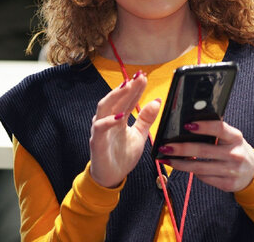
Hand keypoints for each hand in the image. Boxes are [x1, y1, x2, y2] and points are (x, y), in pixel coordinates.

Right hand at [87, 72, 160, 188]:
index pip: (127, 99)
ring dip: (116, 96)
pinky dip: (109, 121)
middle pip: (115, 98)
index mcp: (118, 117)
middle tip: (138, 77)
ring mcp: (101, 129)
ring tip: (127, 87)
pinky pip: (100, 127)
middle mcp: (108, 119)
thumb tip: (157, 101)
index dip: (135, 88)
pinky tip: (120, 116)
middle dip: (127, 87)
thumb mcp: (140, 136)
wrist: (112, 177)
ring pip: (104, 107)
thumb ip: (146, 119)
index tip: (144, 77)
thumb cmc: (123, 155)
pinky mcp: (97, 141)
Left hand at [154, 119, 253, 191]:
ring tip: (166, 158)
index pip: (219, 128)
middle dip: (181, 148)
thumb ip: (216, 130)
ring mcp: (232, 171)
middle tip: (165, 146)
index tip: (186, 125)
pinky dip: (192, 172)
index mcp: (236, 137)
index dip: (203, 126)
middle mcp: (235, 154)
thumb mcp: (231, 136)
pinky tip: (183, 167)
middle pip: (203, 150)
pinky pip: (204, 178)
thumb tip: (188, 123)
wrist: (253, 172)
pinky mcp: (228, 184)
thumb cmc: (235, 148)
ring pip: (200, 167)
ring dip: (180, 164)